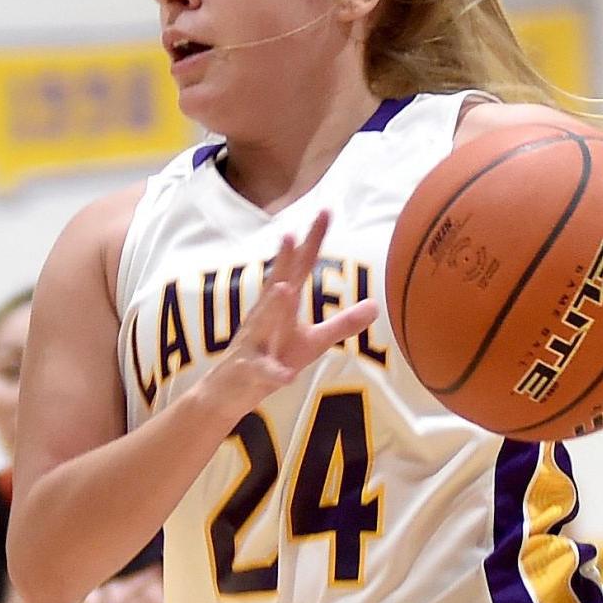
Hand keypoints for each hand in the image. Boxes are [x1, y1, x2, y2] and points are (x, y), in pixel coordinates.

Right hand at [202, 210, 378, 423]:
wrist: (226, 392)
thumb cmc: (272, 359)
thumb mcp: (312, 343)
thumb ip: (342, 324)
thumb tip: (376, 305)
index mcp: (281, 306)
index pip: (300, 267)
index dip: (313, 241)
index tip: (326, 210)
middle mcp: (264, 317)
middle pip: (278, 284)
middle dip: (285, 261)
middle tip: (291, 233)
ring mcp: (254, 343)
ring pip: (264, 324)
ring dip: (273, 308)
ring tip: (284, 289)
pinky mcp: (250, 372)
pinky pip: (264, 372)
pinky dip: (274, 372)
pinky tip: (286, 374)